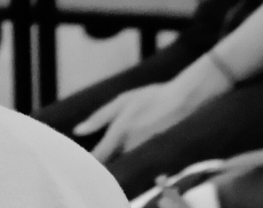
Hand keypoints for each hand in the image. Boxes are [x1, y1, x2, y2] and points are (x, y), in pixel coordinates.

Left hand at [77, 58, 229, 161]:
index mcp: (120, 131)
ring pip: (126, 164)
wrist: (184, 100)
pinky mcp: (157, 156)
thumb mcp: (122, 101)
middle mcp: (132, 145)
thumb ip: (99, 117)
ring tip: (118, 153)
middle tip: (100, 157)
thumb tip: (78, 131)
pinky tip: (134, 153)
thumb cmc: (151, 97)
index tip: (82, 162)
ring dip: (120, 162)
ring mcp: (146, 152)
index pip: (100, 156)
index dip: (90, 161)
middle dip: (105, 163)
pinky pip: (140, 163)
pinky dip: (135, 162)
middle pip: (112, 163)